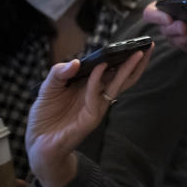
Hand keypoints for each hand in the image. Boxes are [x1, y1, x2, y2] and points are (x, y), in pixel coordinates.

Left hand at [25, 45, 152, 186]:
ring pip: (118, 85)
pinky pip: (96, 95)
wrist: (38, 142)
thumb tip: (75, 62)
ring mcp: (97, 106)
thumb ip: (58, 73)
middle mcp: (98, 94)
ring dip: (128, 68)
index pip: (112, 69)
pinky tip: (100, 66)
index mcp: (90, 85)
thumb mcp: (48, 88)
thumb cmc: (46, 115)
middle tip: (147, 45)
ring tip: (138, 53)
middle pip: (124, 76)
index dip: (123, 57)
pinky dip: (97, 79)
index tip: (133, 43)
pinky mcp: (91, 117)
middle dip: (137, 61)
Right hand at [142, 0, 186, 52]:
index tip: (168, 19)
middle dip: (175, 30)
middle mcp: (170, 22)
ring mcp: (179, 34)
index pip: (150, 13)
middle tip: (185, 27)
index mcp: (168, 6)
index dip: (155, 17)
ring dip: (186, 38)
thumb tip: (183, 2)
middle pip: (164, 30)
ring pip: (175, 42)